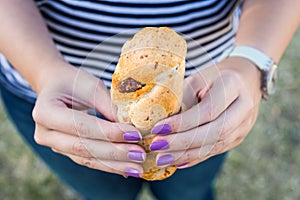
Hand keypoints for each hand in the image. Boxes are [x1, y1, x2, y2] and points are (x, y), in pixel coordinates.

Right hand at [32, 61, 145, 177]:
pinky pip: (89, 161)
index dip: (108, 132)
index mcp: (45, 111)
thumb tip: (132, 128)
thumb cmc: (74, 83)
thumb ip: (109, 107)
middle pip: (82, 147)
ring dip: (114, 164)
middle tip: (140, 154)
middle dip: (114, 152)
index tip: (134, 134)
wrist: (56, 87)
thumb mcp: (91, 87)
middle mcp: (45, 133)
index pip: (81, 126)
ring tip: (138, 167)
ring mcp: (54, 145)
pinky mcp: (65, 152)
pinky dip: (109, 165)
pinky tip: (127, 169)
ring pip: (87, 159)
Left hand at [149, 57, 261, 167]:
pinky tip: (176, 161)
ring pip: (215, 146)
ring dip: (185, 154)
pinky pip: (215, 151)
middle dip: (182, 142)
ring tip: (162, 158)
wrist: (243, 80)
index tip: (157, 128)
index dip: (182, 123)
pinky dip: (194, 157)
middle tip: (157, 146)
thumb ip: (183, 99)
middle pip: (214, 132)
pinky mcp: (239, 138)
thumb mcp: (197, 80)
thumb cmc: (213, 78)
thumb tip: (160, 124)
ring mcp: (244, 126)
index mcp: (232, 86)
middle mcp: (244, 108)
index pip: (207, 111)